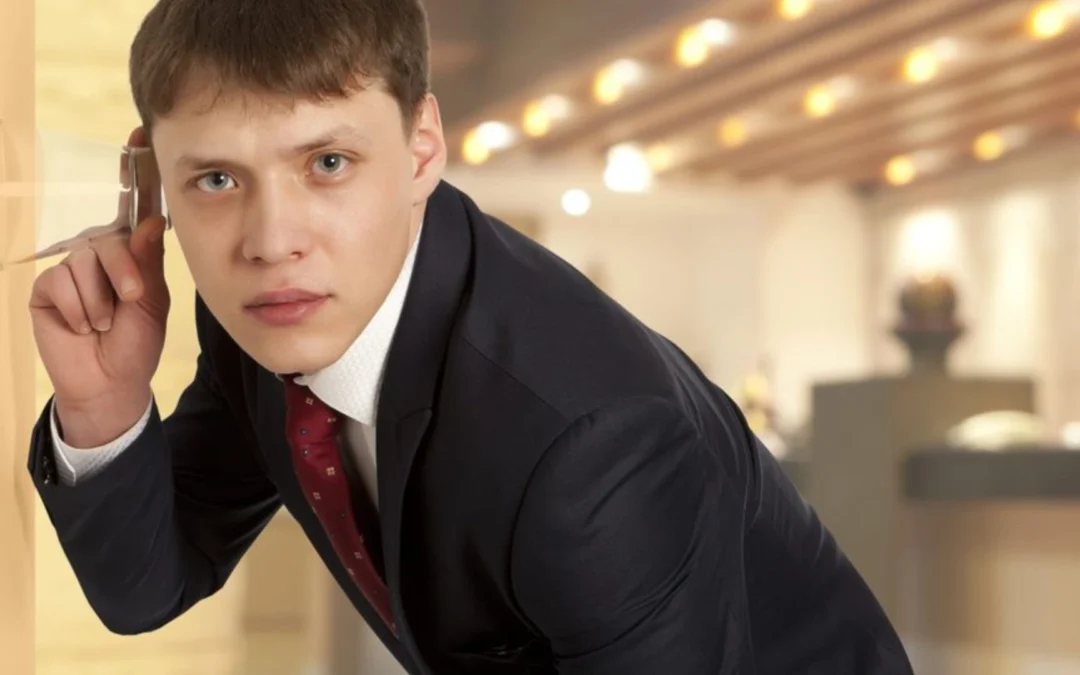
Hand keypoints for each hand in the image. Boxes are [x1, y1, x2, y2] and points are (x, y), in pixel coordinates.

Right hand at [29, 127, 170, 446]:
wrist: (111, 382)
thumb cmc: (135, 342)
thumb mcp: (152, 302)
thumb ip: (148, 262)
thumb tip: (147, 222)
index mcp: (129, 252)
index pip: (131, 206)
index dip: (135, 171)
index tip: (143, 134)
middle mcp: (98, 252)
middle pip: (109, 238)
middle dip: (125, 274)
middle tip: (130, 302)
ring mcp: (69, 268)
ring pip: (86, 261)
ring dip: (102, 300)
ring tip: (104, 321)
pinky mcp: (46, 287)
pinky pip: (62, 282)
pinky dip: (79, 309)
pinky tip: (81, 325)